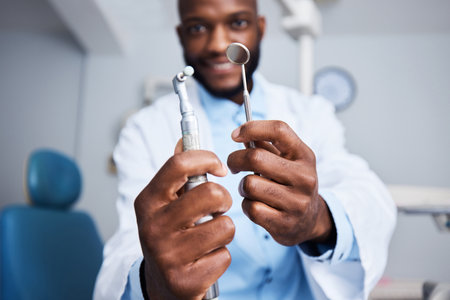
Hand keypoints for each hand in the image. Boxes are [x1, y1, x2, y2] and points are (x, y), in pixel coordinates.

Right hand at [135, 149, 234, 299]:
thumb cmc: (169, 234)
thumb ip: (177, 173)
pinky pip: (224, 256)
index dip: (207, 158)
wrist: (161, 284)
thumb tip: (183, 140)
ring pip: (225, 226)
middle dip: (224, 199)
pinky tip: (205, 259)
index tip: (219, 167)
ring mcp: (167, 255)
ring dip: (224, 231)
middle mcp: (153, 226)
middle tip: (217, 208)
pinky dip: (221, 256)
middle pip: (211, 194)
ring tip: (209, 236)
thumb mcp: (165, 203)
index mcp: (148, 201)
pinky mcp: (184, 280)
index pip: (179, 164)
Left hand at [227, 120, 335, 246]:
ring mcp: (297, 202)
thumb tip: (241, 133)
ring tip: (251, 189)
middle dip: (235, 160)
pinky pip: (251, 208)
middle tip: (233, 165)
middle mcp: (304, 177)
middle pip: (256, 157)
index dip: (252, 128)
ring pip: (249, 185)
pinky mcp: (285, 223)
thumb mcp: (288, 161)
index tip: (235, 135)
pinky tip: (255, 205)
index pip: (278, 130)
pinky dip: (247, 205)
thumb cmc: (290, 184)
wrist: (310, 220)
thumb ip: (266, 146)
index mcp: (304, 155)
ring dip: (242, 186)